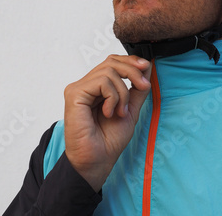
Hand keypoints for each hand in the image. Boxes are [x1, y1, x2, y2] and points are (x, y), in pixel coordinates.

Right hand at [63, 55, 151, 191]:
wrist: (98, 160)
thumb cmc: (110, 139)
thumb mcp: (131, 108)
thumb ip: (137, 89)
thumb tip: (147, 67)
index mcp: (96, 87)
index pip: (112, 62)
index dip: (130, 61)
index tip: (146, 68)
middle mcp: (85, 85)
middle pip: (111, 61)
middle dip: (132, 71)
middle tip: (143, 86)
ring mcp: (78, 88)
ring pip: (108, 71)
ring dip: (123, 92)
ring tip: (120, 112)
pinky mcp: (74, 94)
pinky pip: (101, 82)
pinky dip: (112, 97)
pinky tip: (109, 113)